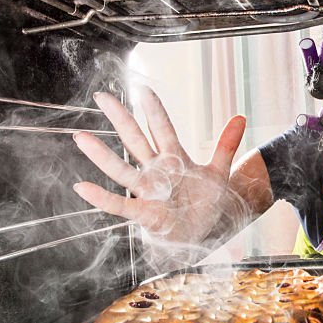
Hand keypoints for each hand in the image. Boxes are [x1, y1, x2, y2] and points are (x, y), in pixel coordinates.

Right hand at [72, 87, 246, 244]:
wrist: (202, 233)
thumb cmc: (205, 203)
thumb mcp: (219, 172)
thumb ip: (226, 146)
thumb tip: (241, 117)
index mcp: (174, 158)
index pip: (162, 129)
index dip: (154, 110)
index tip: (143, 88)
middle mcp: (157, 171)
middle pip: (136, 140)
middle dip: (120, 119)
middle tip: (102, 96)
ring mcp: (148, 191)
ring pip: (121, 169)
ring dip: (101, 155)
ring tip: (80, 137)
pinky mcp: (145, 214)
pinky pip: (120, 205)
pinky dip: (101, 197)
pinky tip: (82, 186)